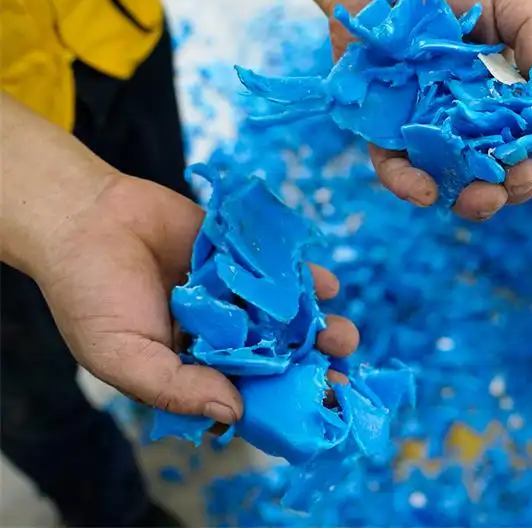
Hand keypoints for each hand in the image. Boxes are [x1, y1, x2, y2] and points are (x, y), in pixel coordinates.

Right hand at [36, 174, 359, 424]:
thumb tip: (232, 414)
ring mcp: (230, 292)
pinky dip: (301, 277)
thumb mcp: (123, 356)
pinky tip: (325, 285)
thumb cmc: (92, 295)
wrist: (87, 219)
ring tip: (341, 333)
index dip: (280, 403)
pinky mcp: (238, 253)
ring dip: (315, 323)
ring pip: (281, 313)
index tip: (318, 408)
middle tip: (340, 367)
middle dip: (308, 363)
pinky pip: (275, 268)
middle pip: (272, 354)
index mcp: (189, 365)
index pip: (242, 392)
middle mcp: (216, 332)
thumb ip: (176, 387)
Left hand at [327, 0, 531, 221]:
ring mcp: (431, 131)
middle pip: (504, 168)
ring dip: (476, 199)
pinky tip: (428, 191)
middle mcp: (473, 121)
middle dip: (521, 181)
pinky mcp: (386, 132)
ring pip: (457, 181)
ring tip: (486, 198)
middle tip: (523, 174)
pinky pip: (398, 169)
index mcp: (508, 95)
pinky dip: (412, 186)